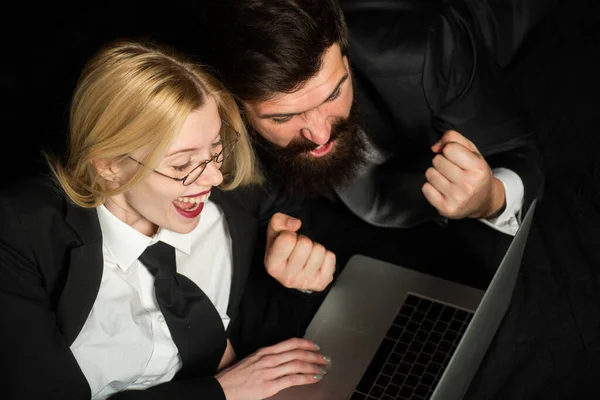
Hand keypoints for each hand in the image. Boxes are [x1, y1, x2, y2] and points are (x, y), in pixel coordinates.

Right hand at [215, 338, 329, 399]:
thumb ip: (266, 359)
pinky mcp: (269, 386)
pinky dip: (306, 378)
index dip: (306, 343)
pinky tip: (313, 378)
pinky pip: (292, 379)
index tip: (315, 346)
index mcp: (264, 352)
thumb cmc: (234, 377)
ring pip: (297, 364)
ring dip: (313, 366)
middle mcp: (268, 359)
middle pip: (297, 352)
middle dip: (314, 355)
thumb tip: (281, 359)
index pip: (290, 343)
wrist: (221, 389)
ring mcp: (269, 372)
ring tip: (322, 368)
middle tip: (324, 358)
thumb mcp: (251, 361)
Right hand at [264, 213, 335, 290]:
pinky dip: (325, 256)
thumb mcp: (274, 234)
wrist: (291, 273)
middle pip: (306, 244)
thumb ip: (279, 221)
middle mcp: (288, 277)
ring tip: (307, 255)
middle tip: (298, 249)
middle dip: (303, 241)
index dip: (289, 234)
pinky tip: (315, 262)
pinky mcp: (321, 283)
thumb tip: (296, 224)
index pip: (288, 239)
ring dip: (314, 248)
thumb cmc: (282, 251)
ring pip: (319, 250)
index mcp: (273, 265)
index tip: (288, 242)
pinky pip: (331, 257)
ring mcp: (305, 282)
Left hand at [422, 130, 505, 218]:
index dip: (449, 150)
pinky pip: (425, 188)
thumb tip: (434, 147)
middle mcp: (468, 184)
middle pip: (437, 160)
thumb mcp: (472, 152)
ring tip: (448, 179)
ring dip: (436, 174)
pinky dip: (431, 187)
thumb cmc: (476, 174)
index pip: (449, 148)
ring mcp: (456, 198)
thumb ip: (454, 139)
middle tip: (452, 170)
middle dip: (442, 162)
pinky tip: (442, 189)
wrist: (484, 201)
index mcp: (478, 168)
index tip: (456, 157)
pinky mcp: (446, 208)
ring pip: (430, 174)